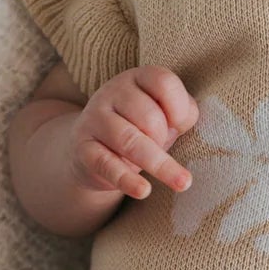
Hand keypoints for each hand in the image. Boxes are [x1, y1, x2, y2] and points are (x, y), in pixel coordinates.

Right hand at [72, 67, 199, 200]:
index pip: (163, 83)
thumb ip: (182, 113)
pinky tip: (144, 191)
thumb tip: (185, 121)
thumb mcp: (165, 116)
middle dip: (163, 138)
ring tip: (182, 183)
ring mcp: (94, 119)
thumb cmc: (141, 129)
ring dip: (159, 164)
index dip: (179, 106)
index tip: (181, 125)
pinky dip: (127, 180)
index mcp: (137, 79)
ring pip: (130, 140)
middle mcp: (112, 93)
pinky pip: (107, 165)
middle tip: (162, 149)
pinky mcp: (83, 149)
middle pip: (149, 116)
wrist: (92, 150)